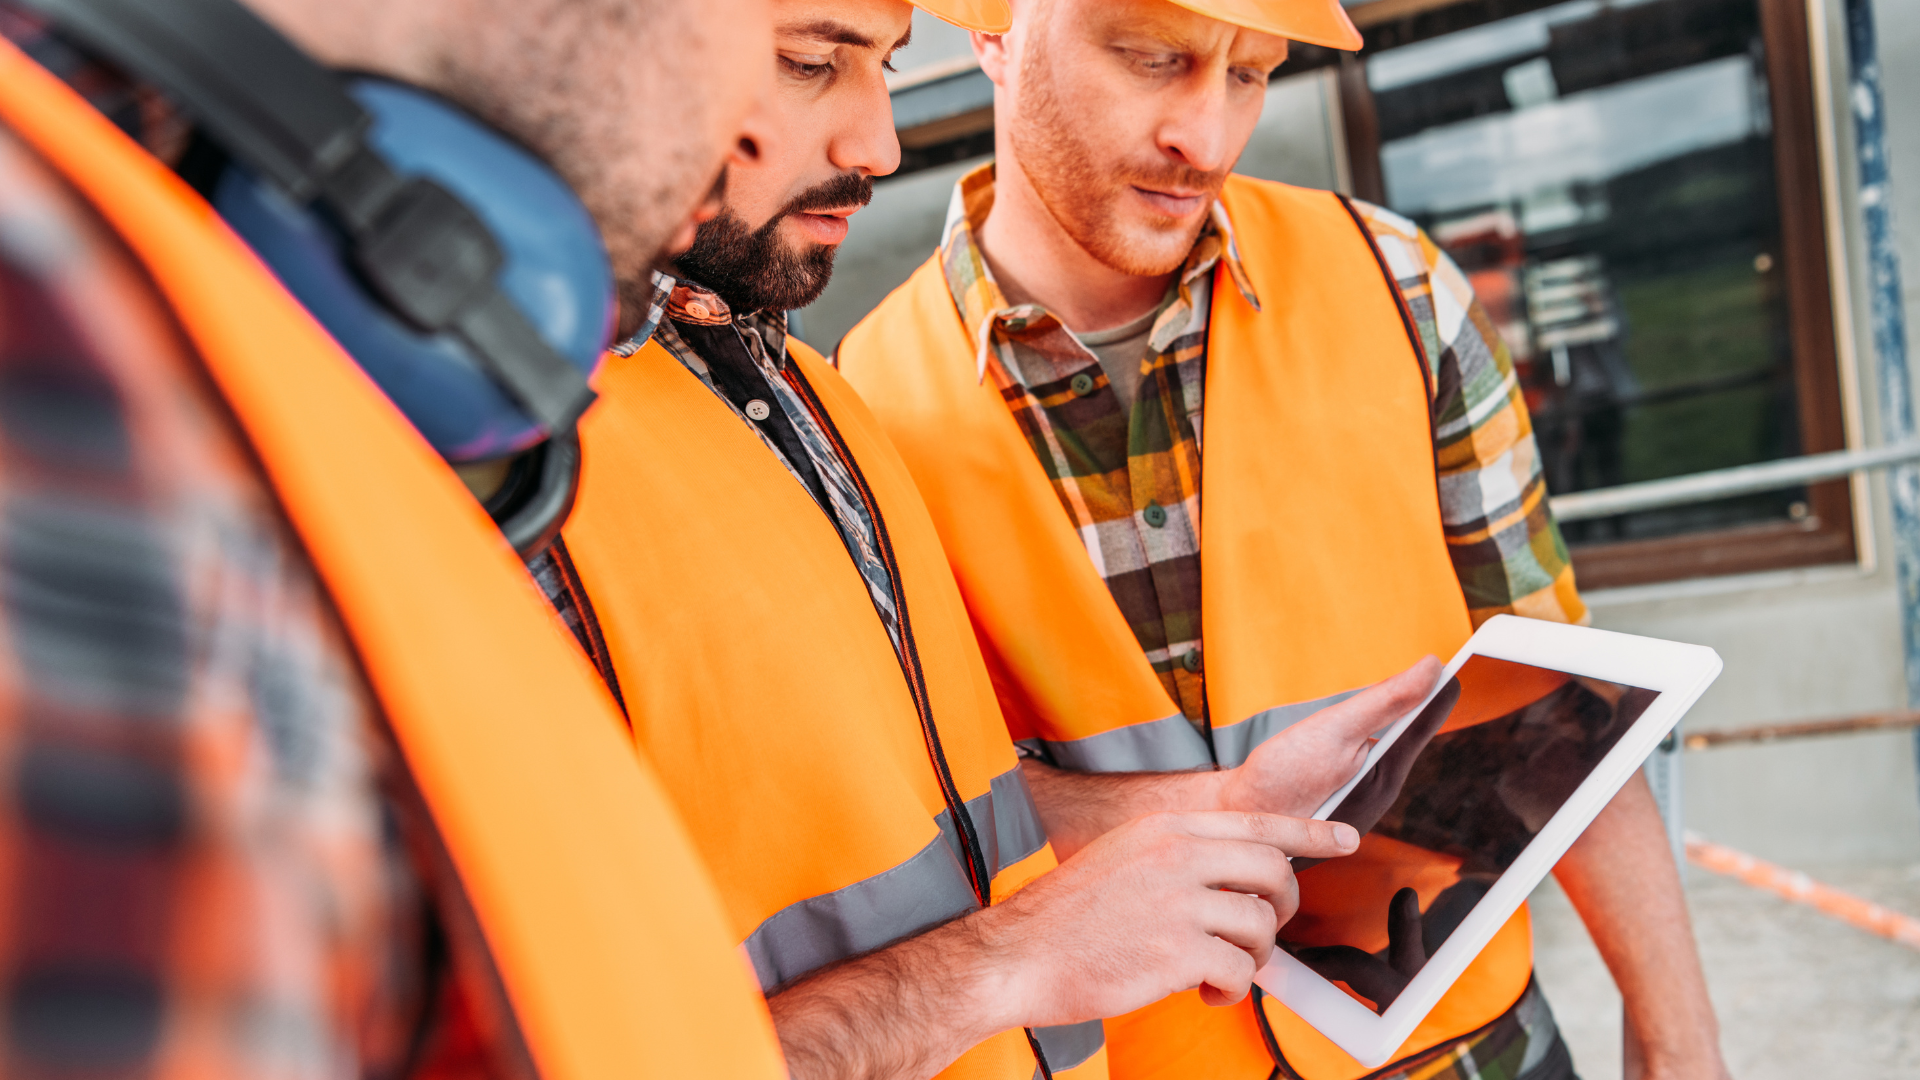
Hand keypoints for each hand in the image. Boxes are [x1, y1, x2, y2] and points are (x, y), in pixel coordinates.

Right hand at [975, 811, 1359, 1027]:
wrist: (1017, 956)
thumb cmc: (1066, 918)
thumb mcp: (1123, 859)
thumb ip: (1179, 859)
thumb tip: (1238, 880)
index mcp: (1165, 829)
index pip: (1256, 822)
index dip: (1308, 831)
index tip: (1344, 838)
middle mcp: (1176, 856)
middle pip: (1273, 870)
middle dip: (1284, 905)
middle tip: (1264, 932)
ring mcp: (1178, 902)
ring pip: (1260, 925)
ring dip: (1251, 957)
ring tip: (1214, 971)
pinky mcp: (1176, 952)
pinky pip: (1239, 971)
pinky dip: (1230, 989)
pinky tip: (1202, 992)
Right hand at [1216, 657, 1444, 819]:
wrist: (1237, 817)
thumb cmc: (1280, 776)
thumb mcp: (1336, 728)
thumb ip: (1386, 699)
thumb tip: (1431, 670)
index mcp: (1386, 776)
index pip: (1423, 724)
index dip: (1439, 691)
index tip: (1453, 664)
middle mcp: (1379, 791)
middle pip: (1406, 737)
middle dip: (1414, 707)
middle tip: (1427, 674)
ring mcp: (1359, 798)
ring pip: (1384, 748)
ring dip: (1390, 722)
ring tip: (1400, 696)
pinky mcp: (1339, 798)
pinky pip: (1363, 759)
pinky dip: (1365, 738)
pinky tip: (1353, 733)